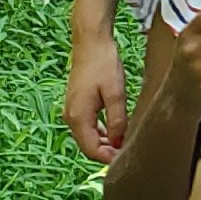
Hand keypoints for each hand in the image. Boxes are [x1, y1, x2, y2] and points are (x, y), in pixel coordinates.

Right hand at [64, 32, 127, 163]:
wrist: (91, 41)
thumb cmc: (103, 64)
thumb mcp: (116, 94)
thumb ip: (117, 121)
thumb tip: (119, 144)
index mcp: (78, 117)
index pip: (91, 150)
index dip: (109, 159)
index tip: (128, 158)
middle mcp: (71, 116)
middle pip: (88, 146)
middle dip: (107, 152)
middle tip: (129, 151)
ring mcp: (72, 110)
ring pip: (88, 137)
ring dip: (105, 143)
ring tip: (126, 141)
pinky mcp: (76, 103)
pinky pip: (87, 126)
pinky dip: (101, 132)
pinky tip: (116, 129)